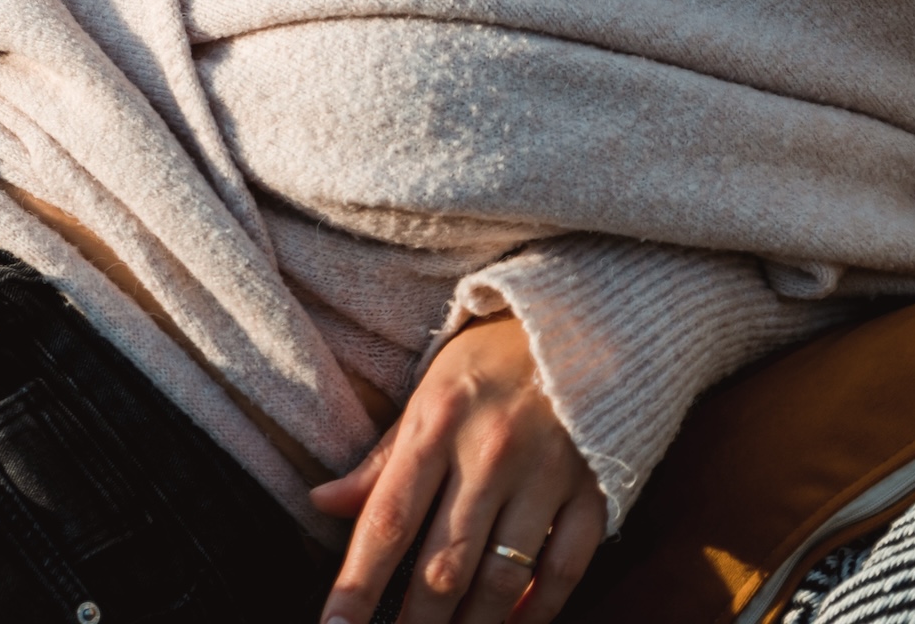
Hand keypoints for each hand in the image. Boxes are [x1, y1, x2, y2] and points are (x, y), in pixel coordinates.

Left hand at [310, 316, 608, 623]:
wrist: (587, 320)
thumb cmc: (491, 360)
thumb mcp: (428, 391)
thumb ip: (382, 458)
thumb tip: (320, 503)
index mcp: (437, 425)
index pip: (387, 520)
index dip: (357, 584)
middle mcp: (489, 455)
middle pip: (443, 564)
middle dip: (414, 623)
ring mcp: (545, 476)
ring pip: (503, 579)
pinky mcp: (593, 491)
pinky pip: (566, 568)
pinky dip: (540, 609)